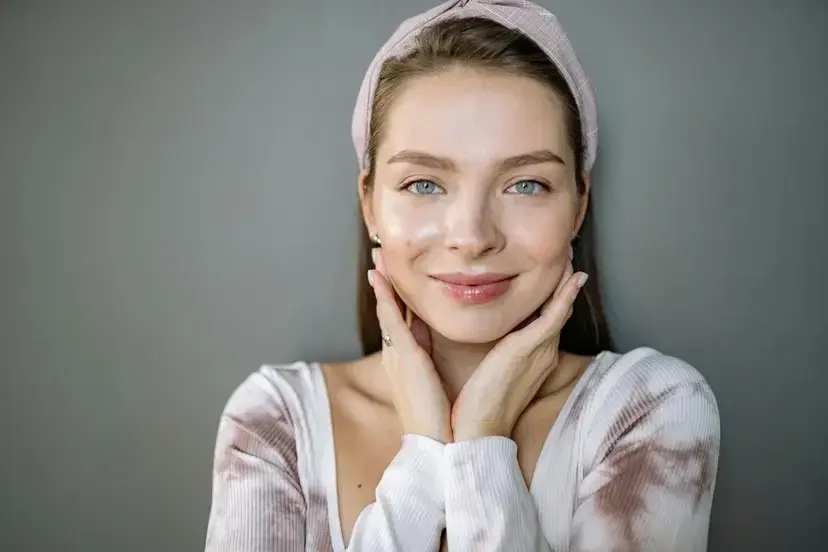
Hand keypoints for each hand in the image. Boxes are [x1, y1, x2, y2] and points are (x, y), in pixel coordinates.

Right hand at [368, 248, 452, 442]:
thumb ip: (437, 356)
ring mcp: (397, 355)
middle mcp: (397, 355)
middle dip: (386, 283)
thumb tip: (441, 334)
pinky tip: (380, 277)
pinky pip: (391, 320)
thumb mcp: (437, 380)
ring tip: (378, 256)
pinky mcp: (403, 357)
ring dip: (383, 282)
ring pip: (388, 310)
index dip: (398, 295)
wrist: (442, 445)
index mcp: (408, 361)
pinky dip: (384, 297)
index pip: (402, 320)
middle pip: (391, 310)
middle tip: (381, 255)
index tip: (395, 273)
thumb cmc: (446, 418)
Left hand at [450, 262, 587, 440]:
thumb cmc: (475, 405)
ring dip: (566, 280)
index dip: (551, 294)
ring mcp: (539, 350)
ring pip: (559, 308)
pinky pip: (554, 316)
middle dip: (562, 281)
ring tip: (569, 253)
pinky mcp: (530, 349)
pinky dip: (565, 296)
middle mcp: (540, 352)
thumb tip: (476, 331)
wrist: (474, 433)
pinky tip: (574, 278)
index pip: (544, 318)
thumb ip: (488, 350)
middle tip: (565, 252)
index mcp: (529, 356)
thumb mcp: (485, 370)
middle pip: (557, 309)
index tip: (551, 270)